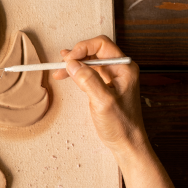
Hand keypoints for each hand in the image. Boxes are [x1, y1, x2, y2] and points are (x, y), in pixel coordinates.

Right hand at [52, 35, 148, 154]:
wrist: (127, 143)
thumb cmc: (122, 125)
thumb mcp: (103, 102)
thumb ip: (88, 80)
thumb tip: (72, 64)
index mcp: (124, 68)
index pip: (102, 44)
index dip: (83, 48)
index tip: (69, 59)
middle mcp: (120, 69)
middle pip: (95, 50)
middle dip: (77, 55)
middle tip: (62, 65)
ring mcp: (113, 77)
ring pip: (91, 60)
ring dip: (75, 63)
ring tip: (60, 69)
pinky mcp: (106, 85)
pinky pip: (90, 72)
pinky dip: (77, 72)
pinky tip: (68, 75)